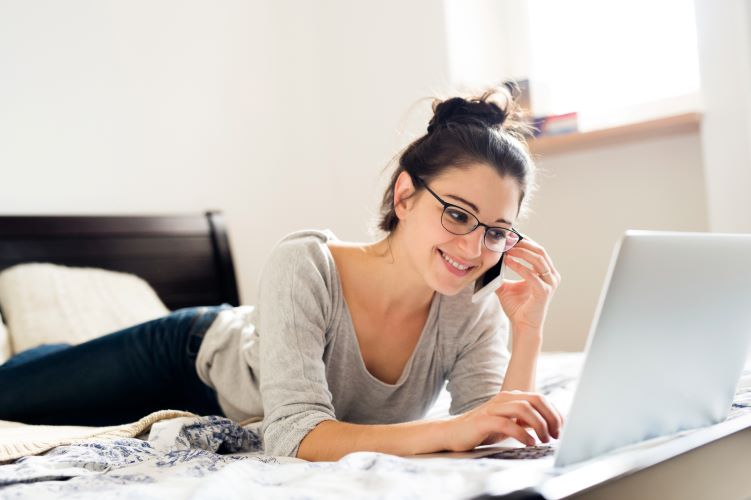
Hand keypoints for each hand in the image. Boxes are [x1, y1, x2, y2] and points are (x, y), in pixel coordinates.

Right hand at [443, 390, 563, 451]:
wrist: (453, 433)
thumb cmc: (482, 430)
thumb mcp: (509, 423)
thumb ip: (525, 421)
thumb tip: (549, 425)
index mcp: (511, 397)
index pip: (540, 398)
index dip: (554, 413)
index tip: (561, 430)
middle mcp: (503, 399)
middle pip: (535, 400)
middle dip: (551, 417)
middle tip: (556, 435)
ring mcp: (493, 408)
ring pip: (524, 408)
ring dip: (539, 424)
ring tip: (543, 439)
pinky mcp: (484, 420)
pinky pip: (507, 423)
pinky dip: (522, 433)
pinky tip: (529, 443)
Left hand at [495, 237, 560, 332]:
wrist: (523, 326)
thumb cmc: (517, 307)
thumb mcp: (507, 286)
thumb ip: (501, 274)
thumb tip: (488, 262)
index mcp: (546, 273)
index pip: (538, 251)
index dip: (525, 241)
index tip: (511, 235)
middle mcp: (551, 276)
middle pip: (540, 251)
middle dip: (524, 243)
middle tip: (509, 239)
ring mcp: (550, 284)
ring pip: (538, 260)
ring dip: (521, 252)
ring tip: (507, 249)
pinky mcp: (544, 292)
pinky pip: (532, 275)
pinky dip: (519, 266)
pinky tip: (508, 261)